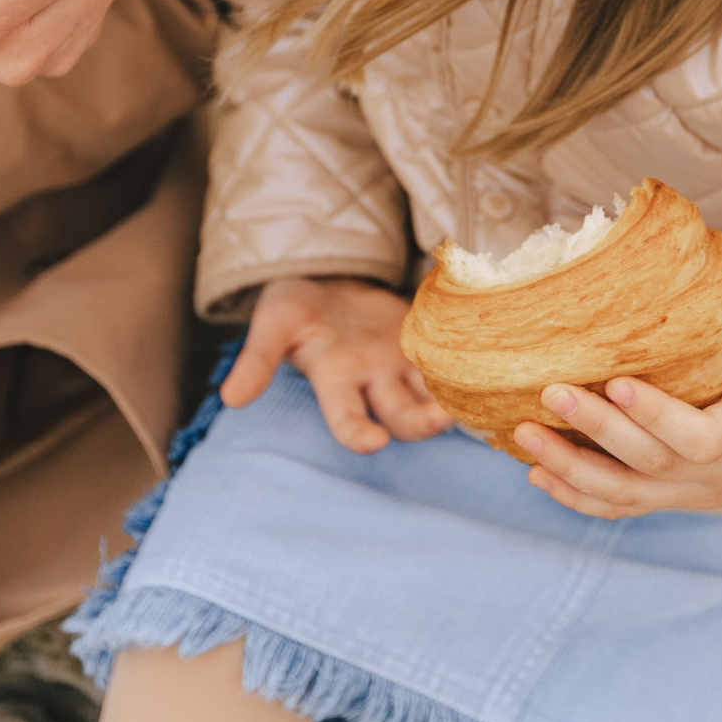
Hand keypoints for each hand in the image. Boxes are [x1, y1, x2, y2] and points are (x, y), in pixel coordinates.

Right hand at [220, 277, 449, 453]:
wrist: (329, 279)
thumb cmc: (297, 306)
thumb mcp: (274, 321)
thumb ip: (257, 360)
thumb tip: (230, 399)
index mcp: (335, 381)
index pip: (345, 418)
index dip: (357, 433)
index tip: (372, 443)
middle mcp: (373, 382)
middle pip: (400, 416)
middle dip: (418, 423)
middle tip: (439, 420)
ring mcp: (403, 365)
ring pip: (431, 396)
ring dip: (450, 403)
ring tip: (470, 402)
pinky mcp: (426, 344)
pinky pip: (450, 364)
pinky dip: (468, 371)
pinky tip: (491, 367)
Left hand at [513, 336, 721, 517]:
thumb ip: (707, 346)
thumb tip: (635, 299)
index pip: (703, 437)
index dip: (658, 415)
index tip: (617, 382)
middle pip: (653, 464)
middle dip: (597, 430)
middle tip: (551, 392)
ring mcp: (696, 496)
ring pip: (629, 494)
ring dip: (571, 466)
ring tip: (525, 434)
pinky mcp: (673, 502)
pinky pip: (622, 507)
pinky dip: (576, 494)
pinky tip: (537, 473)